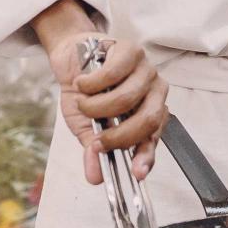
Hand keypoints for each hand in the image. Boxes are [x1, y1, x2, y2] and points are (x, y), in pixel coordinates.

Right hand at [34, 0, 169, 184]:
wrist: (72, 56)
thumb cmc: (86, 91)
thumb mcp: (86, 126)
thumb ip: (93, 149)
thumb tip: (94, 176)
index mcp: (148, 112)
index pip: (153, 137)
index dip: (146, 155)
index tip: (136, 172)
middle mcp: (154, 92)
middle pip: (147, 119)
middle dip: (118, 136)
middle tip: (96, 141)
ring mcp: (146, 70)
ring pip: (127, 98)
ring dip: (96, 107)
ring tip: (82, 103)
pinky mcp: (132, 50)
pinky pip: (113, 74)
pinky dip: (90, 84)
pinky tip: (82, 83)